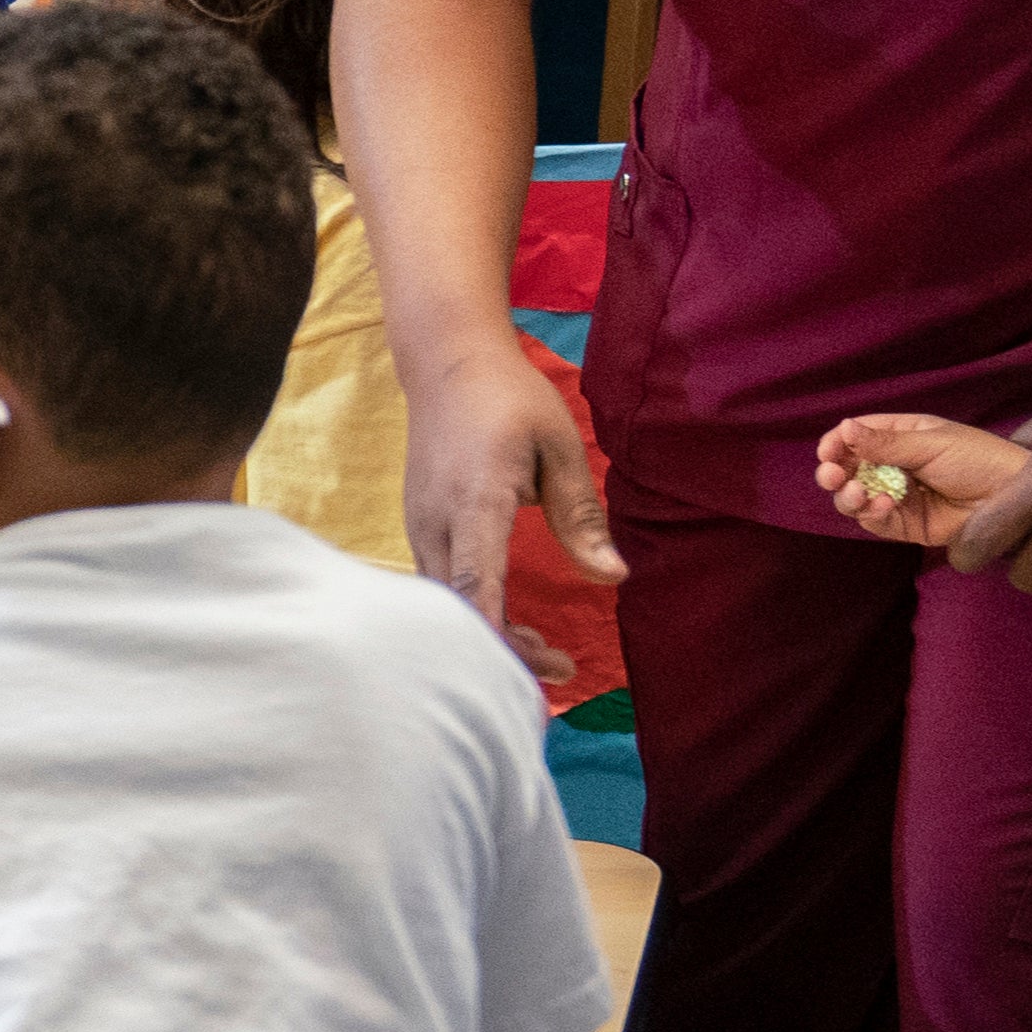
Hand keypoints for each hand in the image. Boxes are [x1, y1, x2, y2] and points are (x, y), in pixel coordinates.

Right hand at [405, 335, 621, 684]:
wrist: (446, 362)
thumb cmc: (509, 398)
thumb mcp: (560, 446)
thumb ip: (581, 515)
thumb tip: (613, 576)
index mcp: (474, 500)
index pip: (478, 589)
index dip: (508, 639)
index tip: (555, 662)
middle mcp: (435, 521)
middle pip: (459, 612)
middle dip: (506, 651)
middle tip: (562, 668)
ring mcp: (418, 526)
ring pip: (444, 606)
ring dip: (489, 633)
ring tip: (541, 649)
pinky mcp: (418, 527)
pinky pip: (439, 587)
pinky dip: (472, 612)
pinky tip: (505, 617)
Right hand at [813, 413, 1031, 548]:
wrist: (1014, 498)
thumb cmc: (979, 459)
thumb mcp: (931, 444)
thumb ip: (885, 443)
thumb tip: (843, 428)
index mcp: (901, 437)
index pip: (856, 437)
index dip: (837, 444)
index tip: (828, 452)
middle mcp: (894, 466)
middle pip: (849, 470)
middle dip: (834, 473)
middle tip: (831, 477)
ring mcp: (899, 497)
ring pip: (855, 499)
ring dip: (849, 496)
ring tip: (858, 494)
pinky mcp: (907, 525)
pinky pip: (876, 522)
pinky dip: (872, 515)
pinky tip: (884, 506)